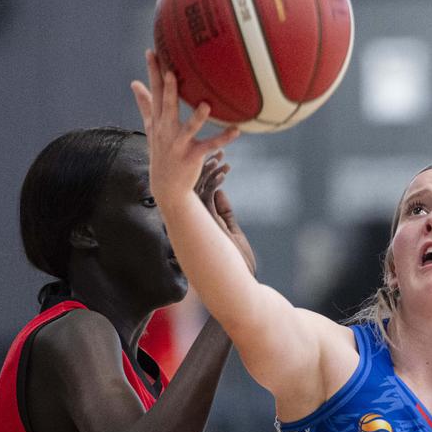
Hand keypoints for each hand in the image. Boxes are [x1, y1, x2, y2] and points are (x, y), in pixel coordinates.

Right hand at [130, 49, 239, 206]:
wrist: (166, 186)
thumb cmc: (161, 151)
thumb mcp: (151, 127)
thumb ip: (145, 104)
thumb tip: (134, 82)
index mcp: (157, 121)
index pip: (154, 92)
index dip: (153, 72)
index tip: (152, 51)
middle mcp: (165, 131)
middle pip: (167, 107)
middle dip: (168, 90)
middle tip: (171, 71)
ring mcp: (178, 145)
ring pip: (188, 128)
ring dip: (197, 118)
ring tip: (207, 104)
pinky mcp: (192, 157)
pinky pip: (210, 146)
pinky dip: (223, 139)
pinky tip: (236, 131)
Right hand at [194, 152, 256, 274]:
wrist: (239, 281)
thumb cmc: (237, 259)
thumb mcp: (231, 230)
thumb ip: (224, 211)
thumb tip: (219, 191)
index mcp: (201, 220)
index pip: (198, 190)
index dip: (206, 172)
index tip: (218, 158)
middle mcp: (196, 219)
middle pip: (193, 185)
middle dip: (204, 166)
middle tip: (217, 150)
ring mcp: (200, 220)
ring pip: (198, 187)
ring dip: (211, 170)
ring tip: (223, 157)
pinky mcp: (207, 221)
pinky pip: (208, 196)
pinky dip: (216, 181)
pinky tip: (225, 172)